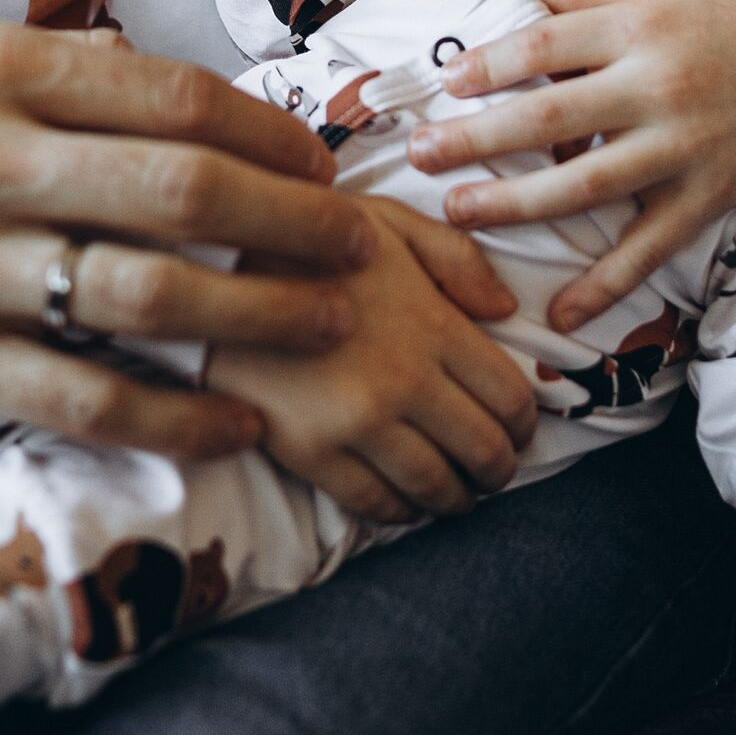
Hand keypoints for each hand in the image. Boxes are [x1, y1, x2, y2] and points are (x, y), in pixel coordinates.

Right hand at [0, 24, 376, 462]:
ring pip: (153, 295)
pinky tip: (236, 421)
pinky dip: (178, 415)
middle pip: (188, 191)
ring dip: (263, 316)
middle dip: (296, 223)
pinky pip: (89, 398)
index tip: (320, 164)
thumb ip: (60, 78)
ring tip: (329, 324)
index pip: (178, 98)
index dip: (271, 136)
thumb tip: (189, 95)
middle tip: (356, 244)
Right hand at [209, 196, 533, 524]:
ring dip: (458, 499)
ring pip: (436, 487)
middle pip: (485, 451)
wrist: (209, 270)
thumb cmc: (306, 240)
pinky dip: (401, 513)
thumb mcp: (387, 221)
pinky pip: (375, 504)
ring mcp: (357, 424)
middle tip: (494, 469)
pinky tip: (404, 502)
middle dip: (500, 468)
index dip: (526, 424)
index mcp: (433, 324)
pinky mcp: (311, 453)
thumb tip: (506, 308)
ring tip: (456, 494)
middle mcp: (405, 381)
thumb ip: (457, 257)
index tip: (520, 429)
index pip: (511, 398)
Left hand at [405, 0, 735, 333]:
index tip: (446, 86)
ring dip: (514, 205)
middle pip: (547, 118)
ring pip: (584, 185)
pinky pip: (647, 250)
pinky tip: (561, 314)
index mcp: (637, 27)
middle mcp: (655, 87)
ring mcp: (680, 147)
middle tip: (418, 154)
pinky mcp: (705, 197)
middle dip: (474, 139)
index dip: (488, 67)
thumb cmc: (727, 22)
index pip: (544, 47)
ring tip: (457, 212)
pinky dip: (604, 286)